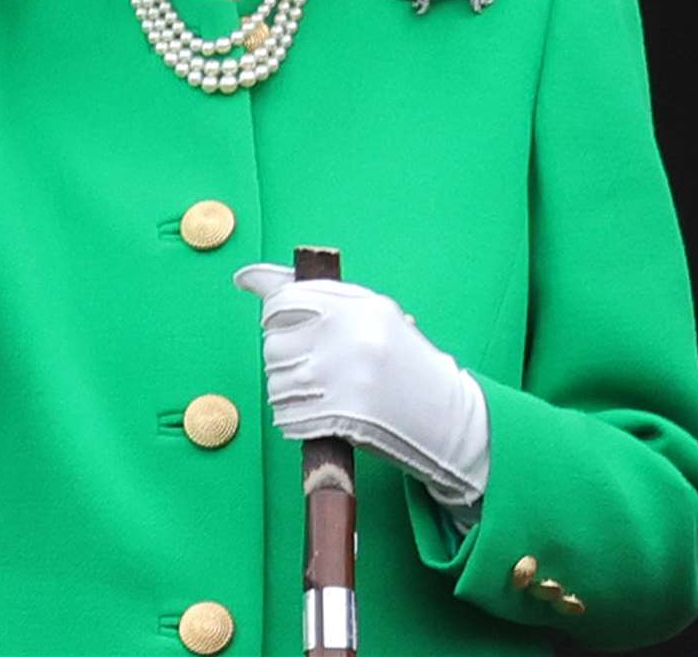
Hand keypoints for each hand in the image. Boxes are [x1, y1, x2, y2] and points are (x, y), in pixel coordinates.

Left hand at [233, 263, 489, 509]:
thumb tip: (248, 277)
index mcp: (359, 305)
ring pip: (277, 382)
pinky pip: (287, 416)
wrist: (449, 416)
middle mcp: (350, 335)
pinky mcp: (343, 415)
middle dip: (281, 356)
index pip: (286, 297)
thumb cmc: (403, 362)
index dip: (268, 306)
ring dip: (285, 391)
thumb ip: (318, 298)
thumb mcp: (373, 316)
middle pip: (274, 343)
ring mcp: (345, 375)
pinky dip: (291, 420)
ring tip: (316, 393)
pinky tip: (314, 416)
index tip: (254, 296)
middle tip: (306, 365)